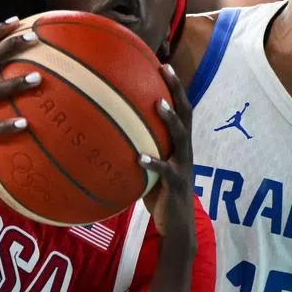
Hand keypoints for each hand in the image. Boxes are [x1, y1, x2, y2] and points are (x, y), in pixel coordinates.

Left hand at [139, 65, 194, 249]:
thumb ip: (137, 149)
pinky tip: (139, 157)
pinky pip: (166, 171)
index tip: (163, 64)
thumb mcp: (150, 167)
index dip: (175, 86)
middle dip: (177, 89)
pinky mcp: (177, 185)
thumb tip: (104, 134)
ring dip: (171, 120)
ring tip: (159, 105)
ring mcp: (183, 166)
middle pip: (186, 113)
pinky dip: (153, 163)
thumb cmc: (159, 195)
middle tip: (165, 69)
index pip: (181, 109)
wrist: (178, 227)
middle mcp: (185, 150)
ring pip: (182, 137)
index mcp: (180, 144)